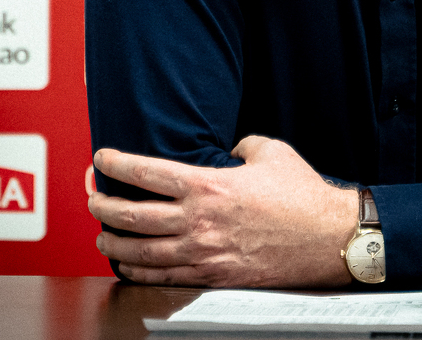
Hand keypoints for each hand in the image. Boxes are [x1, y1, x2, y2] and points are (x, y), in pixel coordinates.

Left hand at [88, 135, 358, 286]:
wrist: (327, 238)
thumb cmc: (303, 196)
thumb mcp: (270, 152)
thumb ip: (241, 144)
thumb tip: (230, 148)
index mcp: (209, 185)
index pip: (146, 172)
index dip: (117, 164)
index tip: (102, 158)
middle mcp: (198, 221)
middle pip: (132, 215)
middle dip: (103, 207)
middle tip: (94, 200)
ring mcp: (202, 252)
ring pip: (139, 252)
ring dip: (113, 243)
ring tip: (102, 236)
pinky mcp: (212, 275)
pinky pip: (162, 276)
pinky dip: (138, 271)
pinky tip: (129, 265)